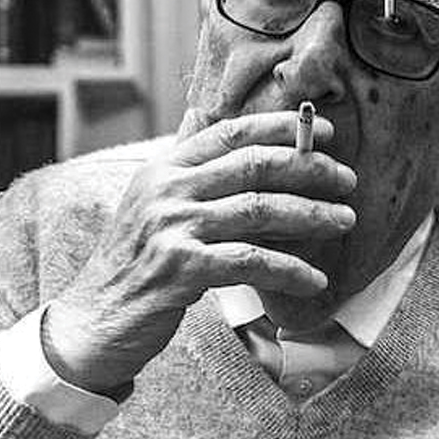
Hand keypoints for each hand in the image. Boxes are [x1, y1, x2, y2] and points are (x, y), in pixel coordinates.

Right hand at [41, 110, 356, 393]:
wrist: (92, 321)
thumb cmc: (132, 265)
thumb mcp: (149, 204)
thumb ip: (182, 165)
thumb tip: (202, 117)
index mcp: (164, 168)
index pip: (231, 132)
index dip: (281, 128)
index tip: (324, 133)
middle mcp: (166, 190)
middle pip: (253, 165)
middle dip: (309, 169)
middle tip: (347, 180)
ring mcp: (172, 227)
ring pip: (259, 209)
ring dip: (311, 216)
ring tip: (344, 221)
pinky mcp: (180, 268)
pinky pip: (250, 262)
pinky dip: (289, 269)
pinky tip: (314, 279)